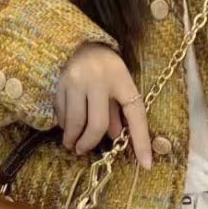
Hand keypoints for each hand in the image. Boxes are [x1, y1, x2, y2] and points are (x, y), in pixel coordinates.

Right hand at [56, 43, 153, 169]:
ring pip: (75, 121)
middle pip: (97, 124)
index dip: (141, 141)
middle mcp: (100, 80)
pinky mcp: (60, 83)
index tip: (146, 164)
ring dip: (73, 138)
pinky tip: (67, 127)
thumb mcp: (119, 87)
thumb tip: (115, 139)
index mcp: (122, 80)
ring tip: (73, 145)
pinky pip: (62, 113)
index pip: (135, 115)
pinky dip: (64, 125)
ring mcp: (78, 81)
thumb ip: (118, 112)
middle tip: (84, 151)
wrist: (81, 44)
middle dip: (90, 142)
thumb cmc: (106, 70)